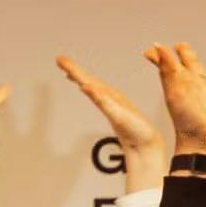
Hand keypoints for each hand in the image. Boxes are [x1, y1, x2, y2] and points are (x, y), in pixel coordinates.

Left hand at [56, 54, 164, 181]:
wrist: (146, 146)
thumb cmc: (134, 134)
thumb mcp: (116, 115)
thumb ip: (101, 101)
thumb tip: (85, 87)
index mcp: (104, 98)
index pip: (85, 80)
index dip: (73, 69)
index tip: (60, 60)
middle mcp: (107, 99)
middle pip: (87, 81)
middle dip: (74, 69)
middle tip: (59, 59)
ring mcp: (113, 104)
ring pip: (94, 87)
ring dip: (82, 77)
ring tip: (69, 71)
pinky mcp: (119, 111)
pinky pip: (104, 98)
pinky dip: (95, 91)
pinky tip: (87, 88)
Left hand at [146, 42, 205, 167]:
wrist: (202, 149)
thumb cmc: (188, 123)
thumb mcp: (176, 90)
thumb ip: (168, 69)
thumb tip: (157, 47)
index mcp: (186, 85)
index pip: (175, 65)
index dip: (168, 55)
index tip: (156, 47)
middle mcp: (198, 91)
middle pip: (192, 69)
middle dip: (187, 57)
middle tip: (180, 46)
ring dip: (203, 75)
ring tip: (199, 67)